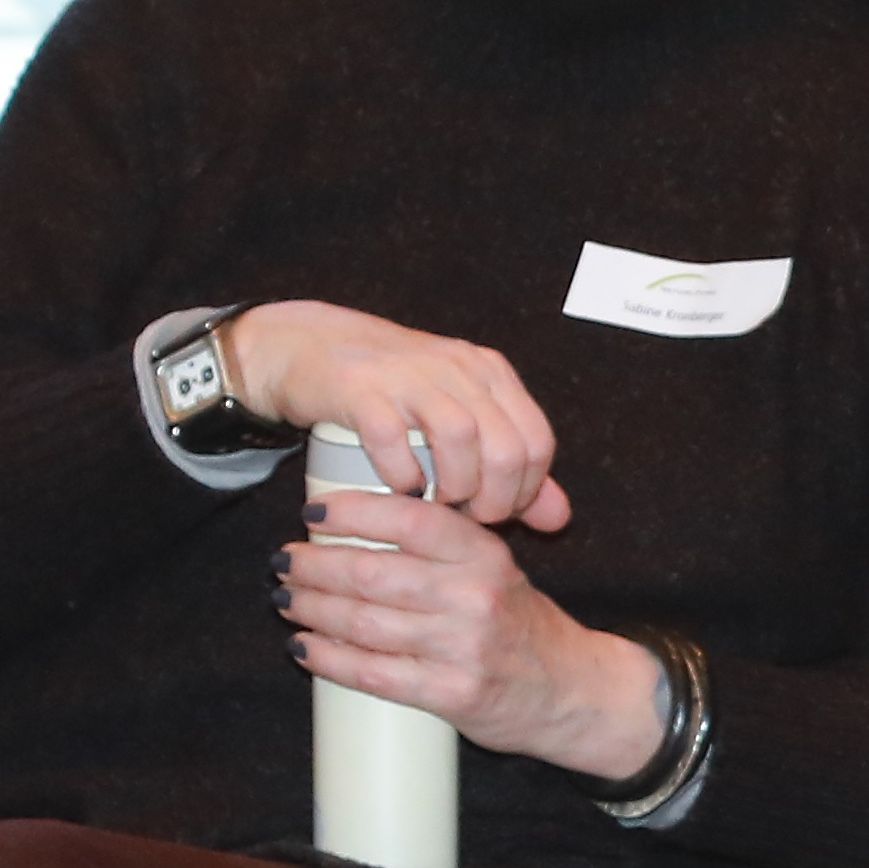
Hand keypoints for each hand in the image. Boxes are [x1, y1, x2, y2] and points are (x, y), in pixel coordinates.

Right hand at [222, 303, 571, 531]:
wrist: (308, 348)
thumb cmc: (392, 392)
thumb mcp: (461, 417)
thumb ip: (513, 467)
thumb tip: (560, 519)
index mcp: (489, 372)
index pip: (538, 442)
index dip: (525, 492)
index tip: (496, 513)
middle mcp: (458, 367)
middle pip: (506, 448)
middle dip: (493, 501)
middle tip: (465, 517)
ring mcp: (410, 375)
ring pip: (462, 440)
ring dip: (452, 489)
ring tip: (436, 504)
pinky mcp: (361, 389)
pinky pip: (395, 440)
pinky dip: (402, 474)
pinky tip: (400, 487)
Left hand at [280, 488, 664, 771]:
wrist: (571, 691)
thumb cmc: (519, 625)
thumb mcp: (495, 568)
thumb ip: (441, 544)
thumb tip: (355, 520)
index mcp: (484, 554)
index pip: (409, 519)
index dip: (353, 511)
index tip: (313, 513)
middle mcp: (476, 596)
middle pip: (372, 574)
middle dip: (315, 566)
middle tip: (285, 562)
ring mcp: (463, 649)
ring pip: (364, 624)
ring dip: (311, 610)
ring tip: (286, 600)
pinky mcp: (451, 695)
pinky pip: (373, 674)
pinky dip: (329, 659)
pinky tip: (305, 647)